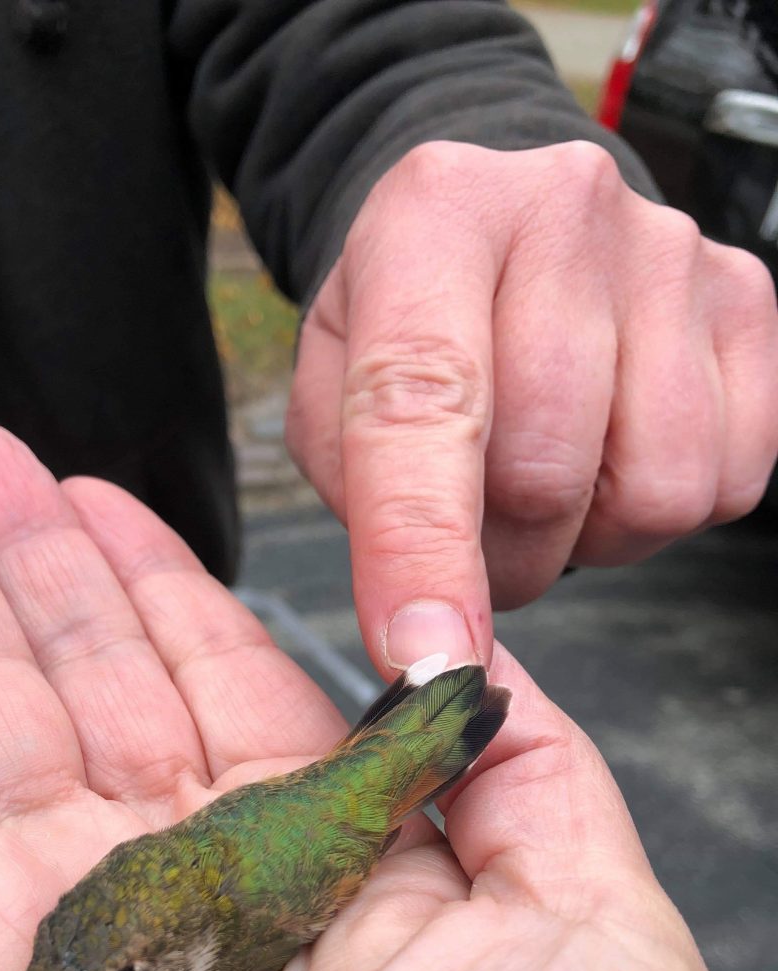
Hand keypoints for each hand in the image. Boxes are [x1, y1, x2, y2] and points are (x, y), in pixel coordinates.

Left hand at [288, 141, 777, 668]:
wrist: (502, 227)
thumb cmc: (407, 323)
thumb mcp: (332, 388)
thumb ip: (359, 494)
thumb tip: (431, 633)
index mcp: (433, 216)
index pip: (423, 403)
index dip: (422, 549)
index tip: (427, 659)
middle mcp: (563, 212)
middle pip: (546, 471)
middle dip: (501, 557)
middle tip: (475, 537)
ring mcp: (672, 253)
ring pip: (654, 494)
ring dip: (587, 539)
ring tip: (548, 486)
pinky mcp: (749, 304)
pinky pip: (726, 485)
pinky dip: (657, 513)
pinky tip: (612, 459)